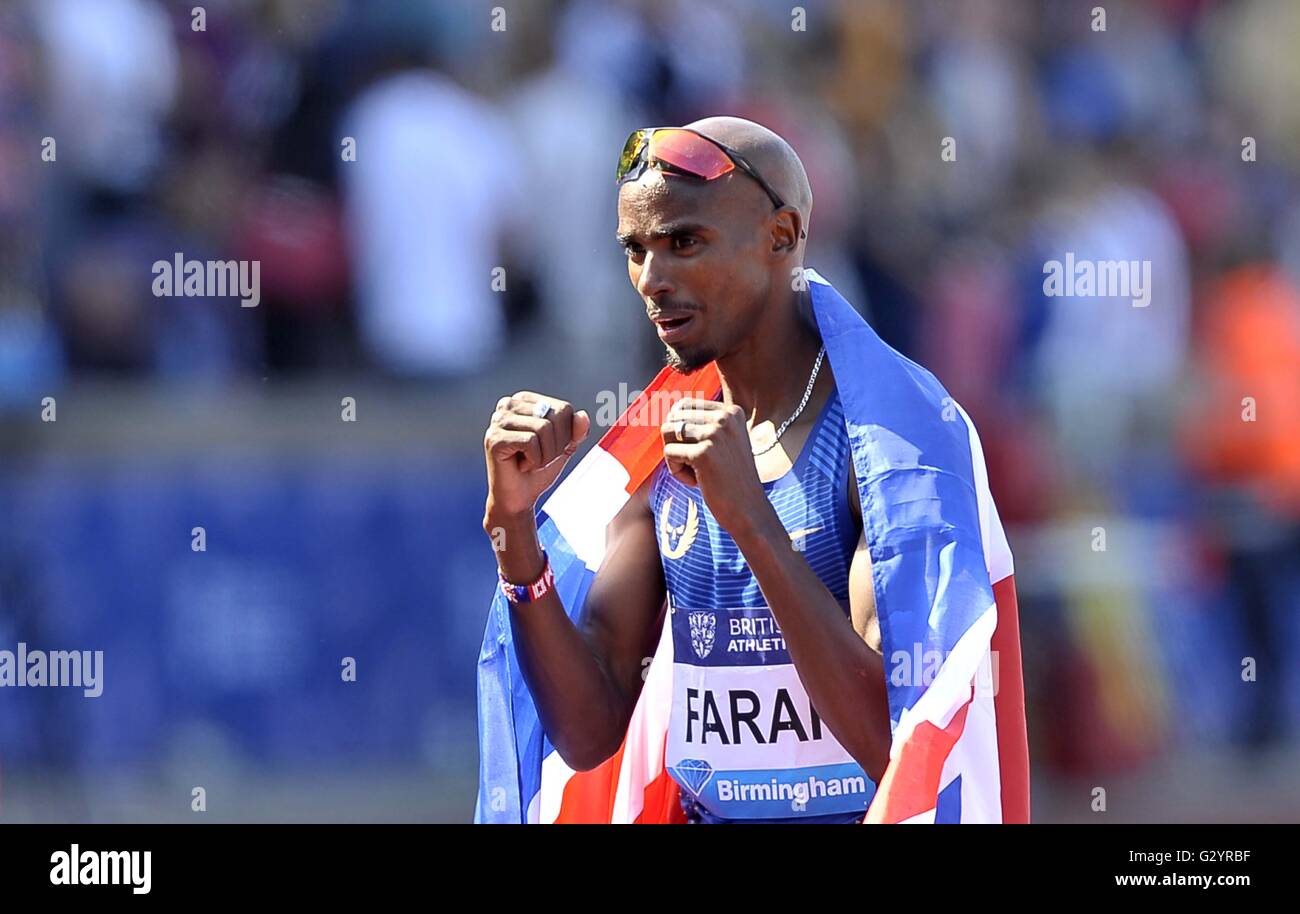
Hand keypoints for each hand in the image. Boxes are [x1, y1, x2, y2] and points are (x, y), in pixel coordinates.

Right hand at [484, 392, 590, 520]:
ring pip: (544, 428)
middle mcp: (508, 405)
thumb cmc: (538, 471)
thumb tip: (583, 416)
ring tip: (530, 463)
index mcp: (525, 401)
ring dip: (546, 455)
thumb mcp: (563, 447)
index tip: (548, 449)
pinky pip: (531, 442)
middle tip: (539, 459)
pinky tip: (521, 466)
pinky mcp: (494, 438)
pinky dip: (534, 460)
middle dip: (556, 445)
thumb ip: (575, 430)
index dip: (566, 435)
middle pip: (555, 416)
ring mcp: (499, 420)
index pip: (564, 408)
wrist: (518, 499)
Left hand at [660, 398, 773, 535]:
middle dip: (676, 442)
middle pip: (673, 417)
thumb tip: (670, 412)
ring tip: (695, 471)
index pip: (685, 405)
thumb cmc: (731, 479)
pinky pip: (669, 453)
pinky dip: (676, 471)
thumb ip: (703, 424)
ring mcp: (715, 434)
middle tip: (696, 464)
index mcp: (731, 411)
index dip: (681, 430)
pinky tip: (696, 482)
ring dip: (675, 456)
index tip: (699, 451)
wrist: (749, 510)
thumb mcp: (725, 442)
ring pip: (668, 432)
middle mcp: (725, 417)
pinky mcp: (703, 453)